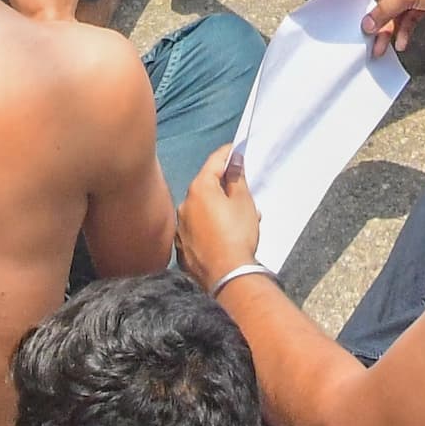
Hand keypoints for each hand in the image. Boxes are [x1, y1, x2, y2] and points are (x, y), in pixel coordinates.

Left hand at [175, 145, 261, 286]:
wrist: (227, 275)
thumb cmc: (237, 235)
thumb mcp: (244, 202)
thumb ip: (237, 178)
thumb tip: (234, 162)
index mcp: (199, 189)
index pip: (214, 162)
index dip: (227, 154)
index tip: (235, 149)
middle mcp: (184, 205)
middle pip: (205, 187)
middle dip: (223, 187)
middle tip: (242, 192)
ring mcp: (180, 228)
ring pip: (200, 210)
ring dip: (215, 209)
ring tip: (237, 221)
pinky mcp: (181, 248)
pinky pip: (195, 230)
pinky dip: (207, 228)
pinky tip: (221, 237)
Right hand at [363, 0, 424, 57]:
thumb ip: (386, 10)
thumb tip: (367, 24)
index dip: (364, 8)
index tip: (359, 27)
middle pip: (382, 3)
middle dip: (378, 24)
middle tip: (372, 44)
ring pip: (395, 12)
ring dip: (390, 30)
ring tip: (382, 49)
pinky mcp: (423, 0)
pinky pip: (408, 17)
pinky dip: (405, 29)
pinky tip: (401, 43)